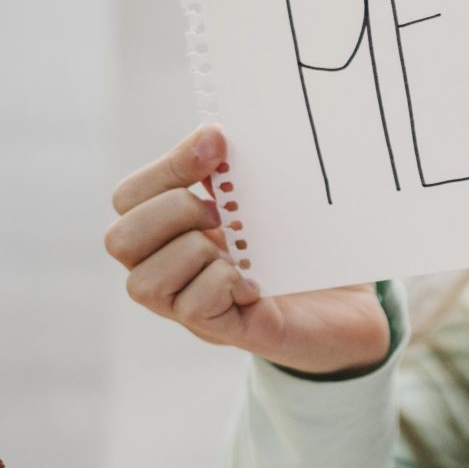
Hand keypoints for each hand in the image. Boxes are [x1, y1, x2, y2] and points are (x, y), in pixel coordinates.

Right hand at [104, 125, 391, 375]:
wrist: (350, 307)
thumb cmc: (303, 249)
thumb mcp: (266, 201)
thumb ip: (233, 171)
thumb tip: (212, 136)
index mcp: (173, 231)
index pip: (129, 198)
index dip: (167, 167)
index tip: (218, 144)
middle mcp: (169, 272)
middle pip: (119, 240)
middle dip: (172, 211)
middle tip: (221, 212)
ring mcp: (189, 307)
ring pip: (144, 282)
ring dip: (195, 252)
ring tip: (237, 251)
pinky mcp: (223, 331)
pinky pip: (192, 308)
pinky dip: (223, 284)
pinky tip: (255, 282)